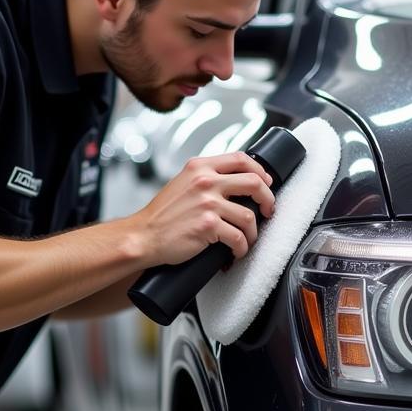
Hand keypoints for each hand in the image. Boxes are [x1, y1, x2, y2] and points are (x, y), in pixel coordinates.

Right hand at [132, 152, 274, 266]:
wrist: (144, 235)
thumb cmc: (163, 214)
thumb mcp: (183, 182)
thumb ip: (206, 176)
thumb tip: (236, 181)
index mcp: (200, 167)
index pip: (241, 159)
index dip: (260, 170)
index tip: (266, 182)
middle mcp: (205, 181)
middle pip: (254, 182)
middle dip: (267, 199)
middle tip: (268, 210)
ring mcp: (207, 203)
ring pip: (249, 215)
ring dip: (253, 232)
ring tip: (246, 239)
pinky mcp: (208, 226)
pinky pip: (238, 237)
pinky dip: (241, 248)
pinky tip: (236, 251)